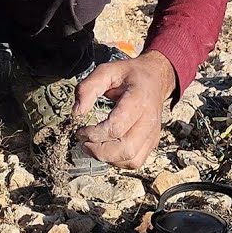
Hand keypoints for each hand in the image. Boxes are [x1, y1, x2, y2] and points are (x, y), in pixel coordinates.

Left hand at [73, 50, 175, 170]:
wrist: (155, 78)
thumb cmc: (130, 75)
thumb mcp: (106, 71)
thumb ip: (88, 88)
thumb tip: (77, 112)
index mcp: (138, 100)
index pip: (116, 127)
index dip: (93, 133)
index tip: (80, 130)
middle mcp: (149, 120)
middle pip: (125, 149)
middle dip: (98, 150)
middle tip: (84, 142)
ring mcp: (152, 134)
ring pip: (131, 160)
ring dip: (107, 158)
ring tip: (94, 146)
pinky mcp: (152, 142)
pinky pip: (135, 161)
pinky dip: (118, 161)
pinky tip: (107, 149)